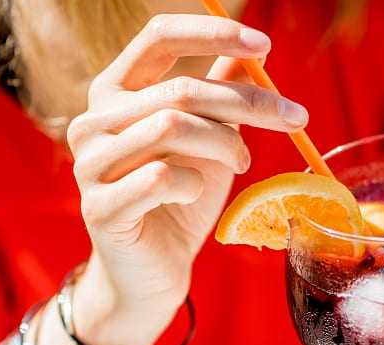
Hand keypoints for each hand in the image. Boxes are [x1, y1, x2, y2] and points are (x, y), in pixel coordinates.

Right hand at [66, 14, 308, 342]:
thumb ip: (221, 97)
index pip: (158, 37)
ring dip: (225, 145)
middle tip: (294, 119)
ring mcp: (89, 164)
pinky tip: (195, 194)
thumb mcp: (208, 143)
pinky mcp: (100, 206)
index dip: (212, 32)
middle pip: (180, 89)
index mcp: (114, 93)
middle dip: (247, 103)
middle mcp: (92, 120)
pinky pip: (162, 177)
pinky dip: (194, 184)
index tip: (265, 44)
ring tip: (242, 164)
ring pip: (171, 127)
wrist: (153, 274)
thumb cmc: (180, 204)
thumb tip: (255, 55)